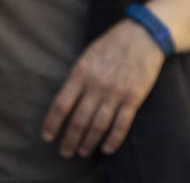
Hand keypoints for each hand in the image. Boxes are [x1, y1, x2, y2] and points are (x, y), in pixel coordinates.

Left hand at [40, 19, 165, 158]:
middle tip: (65, 153)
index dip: (52, 123)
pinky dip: (113, 139)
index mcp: (80, 73)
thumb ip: (77, 76)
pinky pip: (121, 124)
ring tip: (82, 152)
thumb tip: (66, 99)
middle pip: (78, 120)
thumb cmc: (111, 44)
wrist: (142, 35)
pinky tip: (106, 149)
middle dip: (69, 140)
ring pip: (98, 125)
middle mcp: (96, 85)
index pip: (60, 104)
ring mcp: (115, 93)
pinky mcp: (133, 98)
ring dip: (89, 142)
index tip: (47, 136)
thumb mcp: (87, 55)